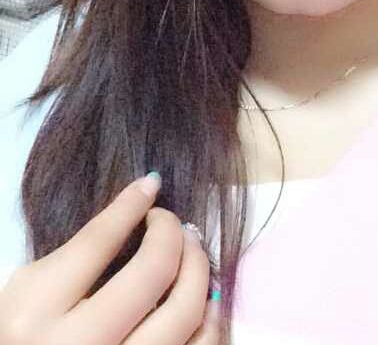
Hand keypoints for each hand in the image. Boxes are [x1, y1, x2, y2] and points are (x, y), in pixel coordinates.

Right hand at [0, 175, 219, 344]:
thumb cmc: (29, 333)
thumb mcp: (33, 290)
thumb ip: (82, 251)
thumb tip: (145, 197)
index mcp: (37, 315)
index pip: (98, 243)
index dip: (131, 205)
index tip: (152, 184)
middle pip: (152, 273)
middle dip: (172, 234)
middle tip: (171, 223)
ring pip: (185, 313)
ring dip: (199, 269)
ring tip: (191, 251)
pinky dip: (211, 316)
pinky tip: (204, 295)